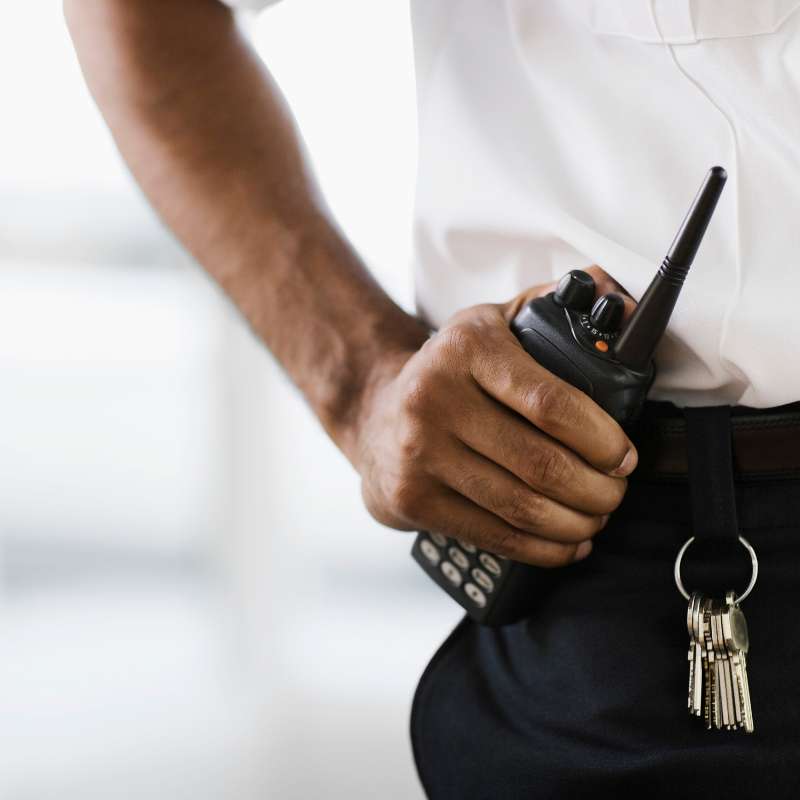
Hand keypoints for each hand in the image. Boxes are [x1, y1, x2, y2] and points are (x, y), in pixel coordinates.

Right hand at [352, 267, 637, 566]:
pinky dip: (543, 549)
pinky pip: (494, 536)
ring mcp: (419, 454)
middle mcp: (434, 399)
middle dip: (598, 490)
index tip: (623, 456)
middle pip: (540, 464)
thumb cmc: (449, 371)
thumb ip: (551, 307)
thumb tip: (615, 296)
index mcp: (466, 349)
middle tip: (615, 492)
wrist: (375, 410)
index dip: (600, 438)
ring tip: (595, 517)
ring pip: (521, 507)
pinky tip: (566, 542)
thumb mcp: (492, 325)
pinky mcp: (413, 499)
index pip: (549, 402)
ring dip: (576, 523)